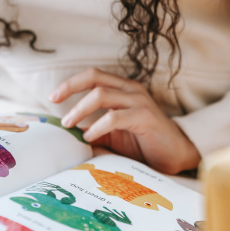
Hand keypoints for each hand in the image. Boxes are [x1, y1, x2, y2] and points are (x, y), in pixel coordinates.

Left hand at [50, 68, 200, 174]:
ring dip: (80, 109)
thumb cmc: (143, 143)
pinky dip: (98, 126)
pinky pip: (115, 117)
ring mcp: (139, 101)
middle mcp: (130, 89)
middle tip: (54, 102)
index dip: (71, 83)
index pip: (92, 75)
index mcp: (122, 88)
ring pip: (101, 95)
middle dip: (70, 88)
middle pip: (94, 77)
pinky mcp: (145, 117)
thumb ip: (92, 129)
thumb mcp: (112, 134)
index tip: (53, 97)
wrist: (176, 154)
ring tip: (69, 124)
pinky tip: (89, 137)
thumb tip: (66, 133)